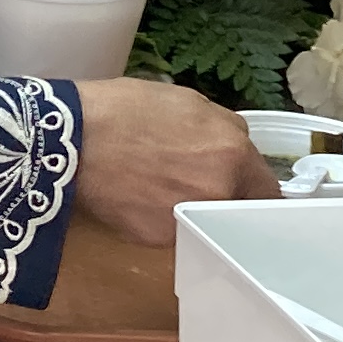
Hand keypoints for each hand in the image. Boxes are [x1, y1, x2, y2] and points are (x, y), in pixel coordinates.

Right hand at [71, 77, 275, 244]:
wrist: (75, 139)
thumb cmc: (127, 109)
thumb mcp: (188, 103)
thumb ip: (221, 130)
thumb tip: (232, 149)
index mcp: (232, 152)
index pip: (267, 190)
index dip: (254, 188)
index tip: (244, 188)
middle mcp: (219, 191)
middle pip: (238, 209)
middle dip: (225, 199)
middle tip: (197, 184)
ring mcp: (190, 219)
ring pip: (206, 222)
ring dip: (196, 211)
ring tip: (163, 190)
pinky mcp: (160, 239)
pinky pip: (174, 231)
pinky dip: (164, 220)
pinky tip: (141, 201)